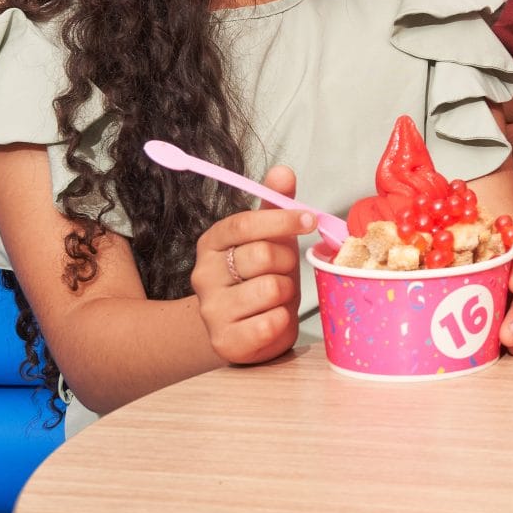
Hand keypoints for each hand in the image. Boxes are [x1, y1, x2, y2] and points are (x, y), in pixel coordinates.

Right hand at [190, 165, 310, 364]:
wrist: (245, 329)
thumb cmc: (260, 277)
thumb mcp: (270, 238)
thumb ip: (276, 205)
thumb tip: (282, 171)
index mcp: (212, 243)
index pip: (243, 224)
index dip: (281, 220)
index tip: (309, 219)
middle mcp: (203, 275)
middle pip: (262, 255)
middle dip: (286, 262)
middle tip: (284, 271)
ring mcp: (211, 310)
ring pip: (271, 288)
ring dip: (286, 293)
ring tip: (277, 297)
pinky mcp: (225, 341)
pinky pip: (271, 322)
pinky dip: (282, 320)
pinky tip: (272, 318)